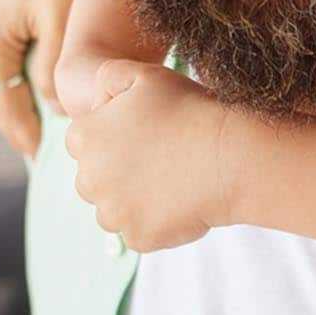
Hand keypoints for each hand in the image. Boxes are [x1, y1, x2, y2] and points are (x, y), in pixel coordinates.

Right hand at [0, 0, 103, 156]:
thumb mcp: (67, 20)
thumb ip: (57, 71)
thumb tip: (56, 108)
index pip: (1, 98)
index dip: (23, 131)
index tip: (42, 157)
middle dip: (19, 110)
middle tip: (46, 143)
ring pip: (6, 50)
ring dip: (25, 78)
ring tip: (53, 107)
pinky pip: (14, 24)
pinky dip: (30, 47)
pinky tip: (56, 56)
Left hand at [63, 60, 252, 251]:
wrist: (231, 156)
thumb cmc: (192, 110)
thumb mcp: (146, 76)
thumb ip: (109, 76)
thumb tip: (96, 96)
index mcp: (84, 137)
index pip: (84, 142)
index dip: (114, 137)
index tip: (144, 135)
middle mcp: (88, 179)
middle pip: (95, 179)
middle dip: (119, 171)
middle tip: (162, 159)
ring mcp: (114, 213)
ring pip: (115, 209)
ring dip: (135, 200)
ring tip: (173, 181)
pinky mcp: (139, 238)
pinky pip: (141, 233)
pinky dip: (158, 223)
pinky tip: (183, 202)